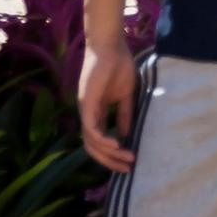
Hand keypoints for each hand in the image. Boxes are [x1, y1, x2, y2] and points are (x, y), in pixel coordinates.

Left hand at [80, 38, 137, 173]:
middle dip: (110, 161)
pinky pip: (91, 128)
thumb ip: (125, 114)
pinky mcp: (86, 103)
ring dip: (109, 153)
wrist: (111, 47)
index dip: (113, 155)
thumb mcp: (126, 95)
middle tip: (128, 169)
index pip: (100, 141)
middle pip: (93, 148)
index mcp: (96, 113)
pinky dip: (102, 139)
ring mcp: (85, 110)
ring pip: (91, 142)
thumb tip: (126, 134)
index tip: (131, 162)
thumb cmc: (118, 66)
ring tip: (128, 157)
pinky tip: (116, 144)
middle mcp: (88, 115)